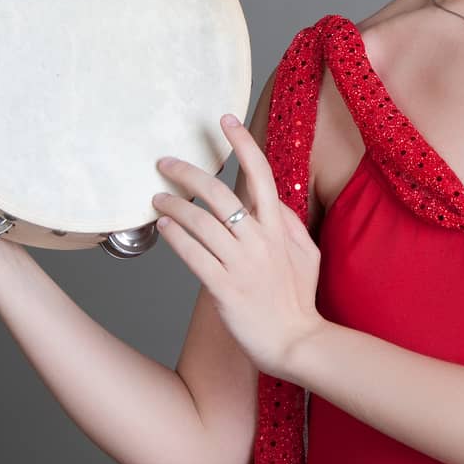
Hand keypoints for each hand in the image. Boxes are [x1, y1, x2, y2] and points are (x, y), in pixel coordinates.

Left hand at [151, 114, 324, 379]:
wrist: (297, 343)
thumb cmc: (299, 301)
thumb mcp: (307, 255)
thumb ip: (288, 223)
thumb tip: (271, 198)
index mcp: (278, 229)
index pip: (261, 174)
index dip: (243, 143)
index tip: (225, 119)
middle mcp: (259, 240)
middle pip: (219, 194)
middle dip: (188, 172)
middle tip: (165, 162)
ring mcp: (241, 264)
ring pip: (200, 222)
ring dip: (173, 205)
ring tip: (156, 197)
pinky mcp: (224, 288)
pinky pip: (193, 255)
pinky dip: (175, 236)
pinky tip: (163, 226)